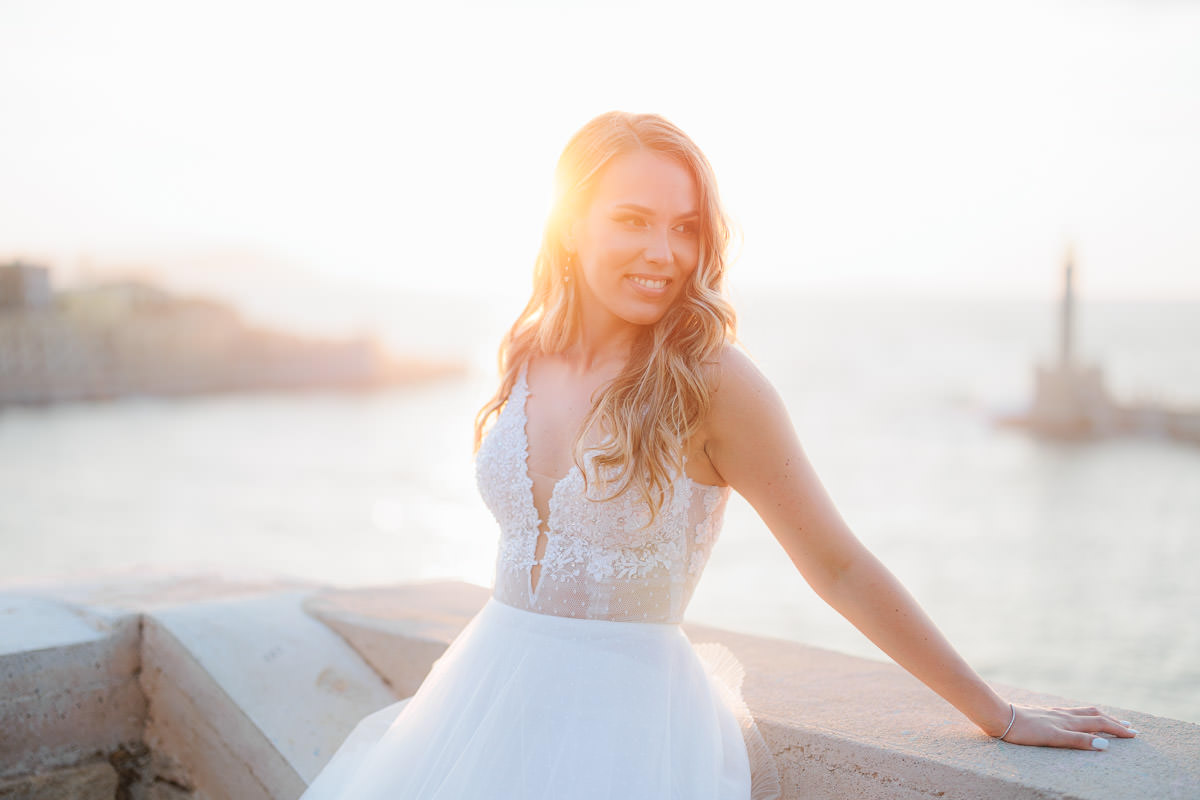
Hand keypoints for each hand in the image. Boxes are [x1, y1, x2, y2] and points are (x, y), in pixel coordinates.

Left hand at [998, 703, 1137, 749]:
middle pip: (1094, 716)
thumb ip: (1078, 740)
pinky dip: (1082, 714)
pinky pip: (1070, 712)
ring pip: (1082, 712)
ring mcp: (1054, 713)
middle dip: (1113, 722)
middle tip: (1130, 727)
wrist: (1000, 717)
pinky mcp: (1044, 713)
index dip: (1117, 729)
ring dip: (1100, 716)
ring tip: (1109, 718)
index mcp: (1069, 721)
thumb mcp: (1053, 738)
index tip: (1135, 734)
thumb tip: (1105, 745)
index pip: (1099, 724)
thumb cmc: (1025, 730)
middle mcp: (1064, 715)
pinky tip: (1077, 716)